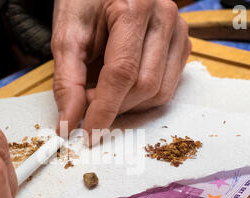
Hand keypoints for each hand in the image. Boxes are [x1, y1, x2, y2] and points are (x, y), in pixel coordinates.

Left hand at [51, 0, 190, 142]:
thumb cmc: (84, 1)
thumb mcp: (67, 35)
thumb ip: (67, 81)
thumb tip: (70, 121)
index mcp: (134, 8)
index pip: (122, 73)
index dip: (104, 109)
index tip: (89, 133)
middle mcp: (164, 17)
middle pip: (144, 86)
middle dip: (114, 106)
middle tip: (86, 102)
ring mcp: (178, 31)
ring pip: (160, 92)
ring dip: (128, 105)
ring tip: (102, 92)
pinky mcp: (181, 44)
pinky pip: (167, 86)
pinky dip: (141, 97)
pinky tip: (121, 86)